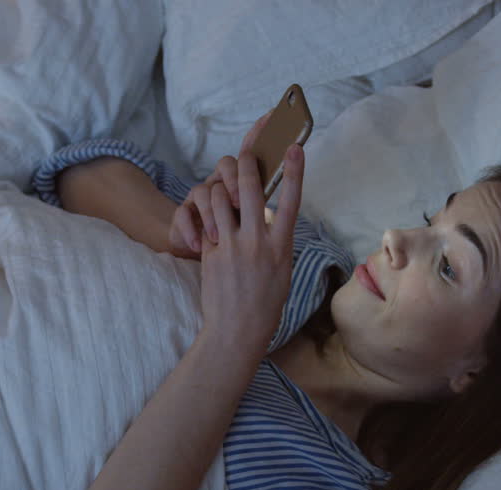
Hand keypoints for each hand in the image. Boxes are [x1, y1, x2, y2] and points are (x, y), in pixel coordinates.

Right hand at [168, 111, 272, 257]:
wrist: (213, 269)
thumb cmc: (241, 249)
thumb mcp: (258, 227)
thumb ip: (265, 203)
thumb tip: (287, 176)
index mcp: (245, 185)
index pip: (252, 153)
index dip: (259, 132)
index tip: (272, 114)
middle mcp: (223, 185)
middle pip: (227, 164)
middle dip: (235, 181)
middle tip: (240, 204)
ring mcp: (202, 199)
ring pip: (205, 189)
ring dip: (213, 215)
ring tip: (219, 238)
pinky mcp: (184, 215)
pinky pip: (183, 214)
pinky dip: (192, 231)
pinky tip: (199, 246)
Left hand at [194, 145, 303, 358]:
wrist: (238, 330)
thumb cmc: (265, 302)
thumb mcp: (281, 269)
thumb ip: (275, 239)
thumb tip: (268, 216)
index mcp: (282, 246)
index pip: (292, 200)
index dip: (294, 171)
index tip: (294, 147)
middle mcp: (258, 242)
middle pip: (250, 186)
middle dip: (245, 163)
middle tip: (245, 156)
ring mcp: (232, 246)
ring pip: (220, 196)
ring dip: (220, 188)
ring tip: (223, 196)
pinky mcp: (210, 252)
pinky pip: (206, 219)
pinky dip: (207, 215)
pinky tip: (211, 223)